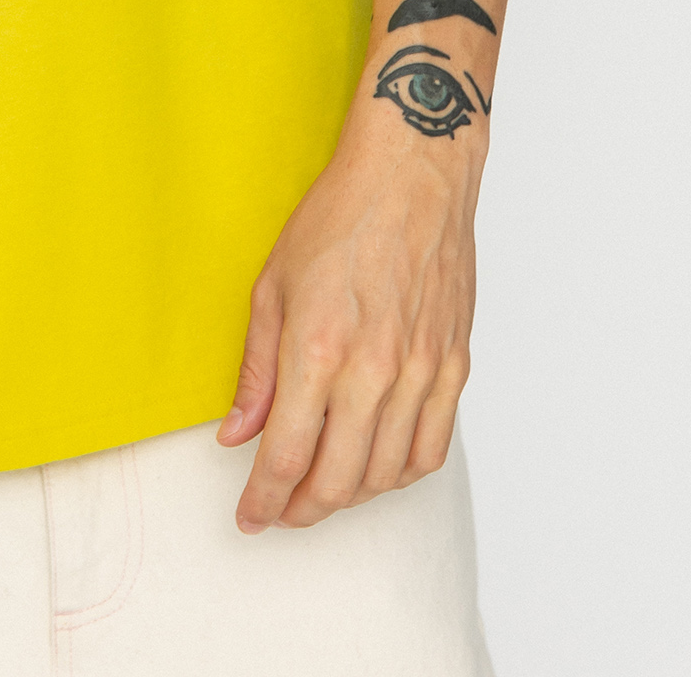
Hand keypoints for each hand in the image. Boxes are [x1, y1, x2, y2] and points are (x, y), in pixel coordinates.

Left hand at [216, 120, 479, 528]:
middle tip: (281, 509)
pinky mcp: (453, 365)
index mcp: (318, 348)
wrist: (411, 174)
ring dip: (350, 496)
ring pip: (386, 475)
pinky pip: (432, 449)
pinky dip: (401, 473)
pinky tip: (377, 465)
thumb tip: (236, 433)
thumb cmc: (339, 217)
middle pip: (336, 481)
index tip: (250, 516)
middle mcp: (373, 369)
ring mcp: (420, 371)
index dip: (263, 500)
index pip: (286, 457)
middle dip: (301, 509)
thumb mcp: (272, 285)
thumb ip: (256, 370)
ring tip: (324, 486)